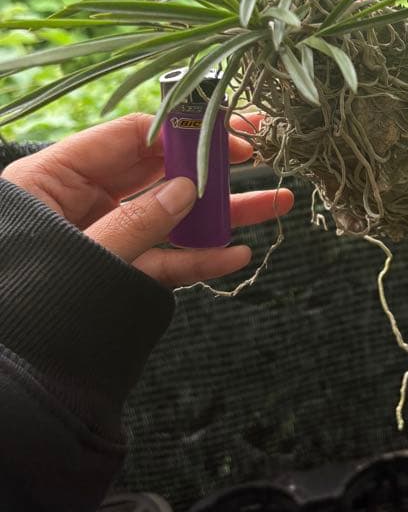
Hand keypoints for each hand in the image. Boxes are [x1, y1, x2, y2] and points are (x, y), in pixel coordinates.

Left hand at [3, 112, 292, 288]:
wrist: (10, 379)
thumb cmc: (23, 301)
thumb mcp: (76, 254)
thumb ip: (134, 224)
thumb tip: (187, 191)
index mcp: (54, 178)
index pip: (127, 138)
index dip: (179, 131)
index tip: (225, 133)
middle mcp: (83, 203)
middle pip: (159, 172)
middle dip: (212, 166)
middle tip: (261, 152)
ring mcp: (108, 240)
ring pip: (173, 218)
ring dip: (223, 213)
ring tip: (277, 203)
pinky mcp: (122, 277)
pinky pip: (167, 262)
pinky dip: (201, 260)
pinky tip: (237, 254)